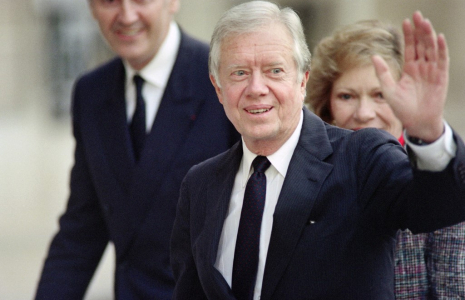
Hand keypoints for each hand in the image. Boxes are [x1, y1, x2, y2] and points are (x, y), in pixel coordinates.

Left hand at [372, 11, 448, 141]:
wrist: (417, 122)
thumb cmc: (402, 108)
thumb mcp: (388, 90)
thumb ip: (382, 73)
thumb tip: (374, 56)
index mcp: (410, 69)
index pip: (410, 47)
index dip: (408, 35)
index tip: (405, 21)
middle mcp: (421, 67)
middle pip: (422, 44)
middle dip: (420, 30)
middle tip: (417, 15)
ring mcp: (432, 71)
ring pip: (431, 49)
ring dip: (429, 35)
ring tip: (425, 22)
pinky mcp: (440, 77)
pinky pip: (442, 61)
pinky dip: (441, 49)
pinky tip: (439, 38)